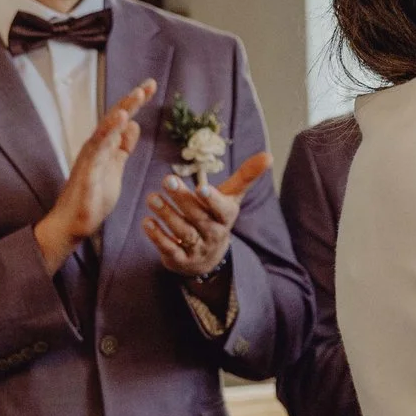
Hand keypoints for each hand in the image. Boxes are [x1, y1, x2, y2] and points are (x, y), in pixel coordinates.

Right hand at [34, 82, 156, 272]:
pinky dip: (109, 132)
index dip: (135, 103)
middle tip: (149, 84)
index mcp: (104, 146)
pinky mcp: (87, 170)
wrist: (73, 223)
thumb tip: (133, 125)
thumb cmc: (93, 197)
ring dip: (122, 110)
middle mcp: (96, 146)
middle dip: (132, 100)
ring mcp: (90, 157)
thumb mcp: (115, 167)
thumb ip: (123, 147)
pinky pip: (99, 147)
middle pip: (114, 117)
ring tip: (137, 95)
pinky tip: (121, 120)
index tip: (151, 86)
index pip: (121, 119)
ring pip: (107, 128)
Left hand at [143, 153, 272, 281]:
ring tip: (152, 198)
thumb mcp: (231, 197)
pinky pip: (169, 248)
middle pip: (198, 217)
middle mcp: (213, 234)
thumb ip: (246, 176)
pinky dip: (157, 236)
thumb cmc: (218, 217)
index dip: (212, 200)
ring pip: (182, 232)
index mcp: (226, 217)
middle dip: (182, 199)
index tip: (201, 187)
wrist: (209, 257)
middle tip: (167, 180)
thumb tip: (269, 154)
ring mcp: (197, 249)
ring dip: (167, 215)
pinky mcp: (181, 260)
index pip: (222, 209)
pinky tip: (146, 222)